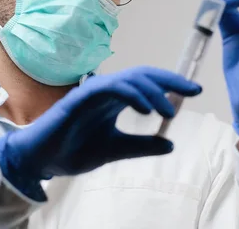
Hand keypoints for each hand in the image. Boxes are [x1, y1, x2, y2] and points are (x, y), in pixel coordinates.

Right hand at [0, 66, 201, 196]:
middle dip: (170, 80)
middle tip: (193, 90)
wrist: (43, 161)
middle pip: (143, 75)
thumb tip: (171, 143)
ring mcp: (94, 91)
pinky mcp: (81, 97)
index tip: (195, 91)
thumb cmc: (74, 151)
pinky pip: (109, 87)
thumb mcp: (117, 150)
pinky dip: (130, 94)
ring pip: (129, 78)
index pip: (148, 84)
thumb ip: (142, 146)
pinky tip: (144, 108)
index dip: (172, 85)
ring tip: (168, 110)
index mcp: (116, 99)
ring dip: (153, 90)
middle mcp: (107, 91)